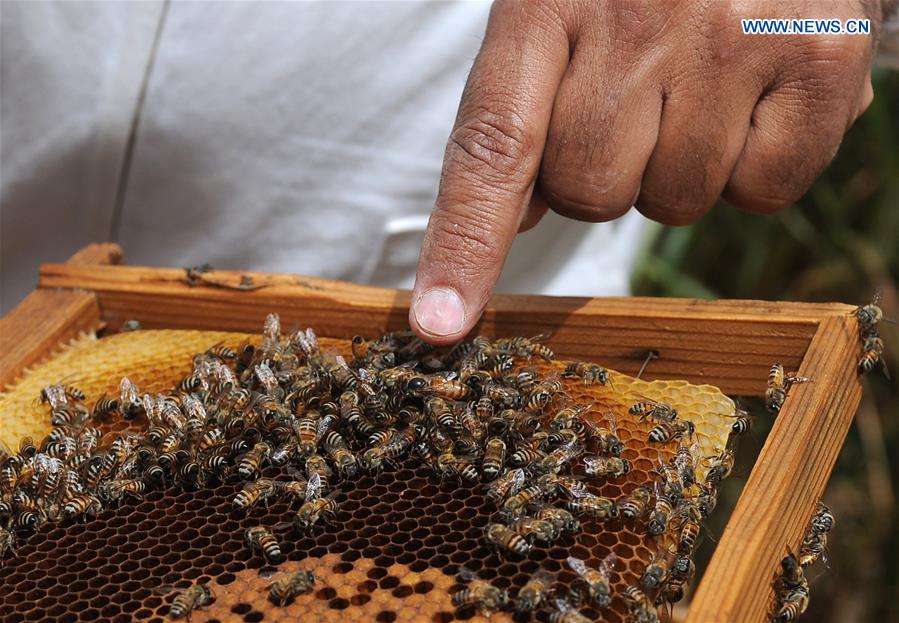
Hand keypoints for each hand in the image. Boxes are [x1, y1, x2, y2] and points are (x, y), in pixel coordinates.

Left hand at [409, 0, 878, 343]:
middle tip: (636, 103)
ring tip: (700, 89)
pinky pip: (764, 192)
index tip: (442, 321)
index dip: (466, 243)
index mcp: (546, 0)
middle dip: (603, 173)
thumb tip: (513, 219)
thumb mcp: (561, 15)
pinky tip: (756, 99)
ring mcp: (733, 36)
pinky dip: (756, 168)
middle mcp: (637, 16)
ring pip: (673, 201)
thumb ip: (525, 111)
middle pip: (587, 194)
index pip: (493, 147)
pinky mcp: (820, 58)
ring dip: (678, 169)